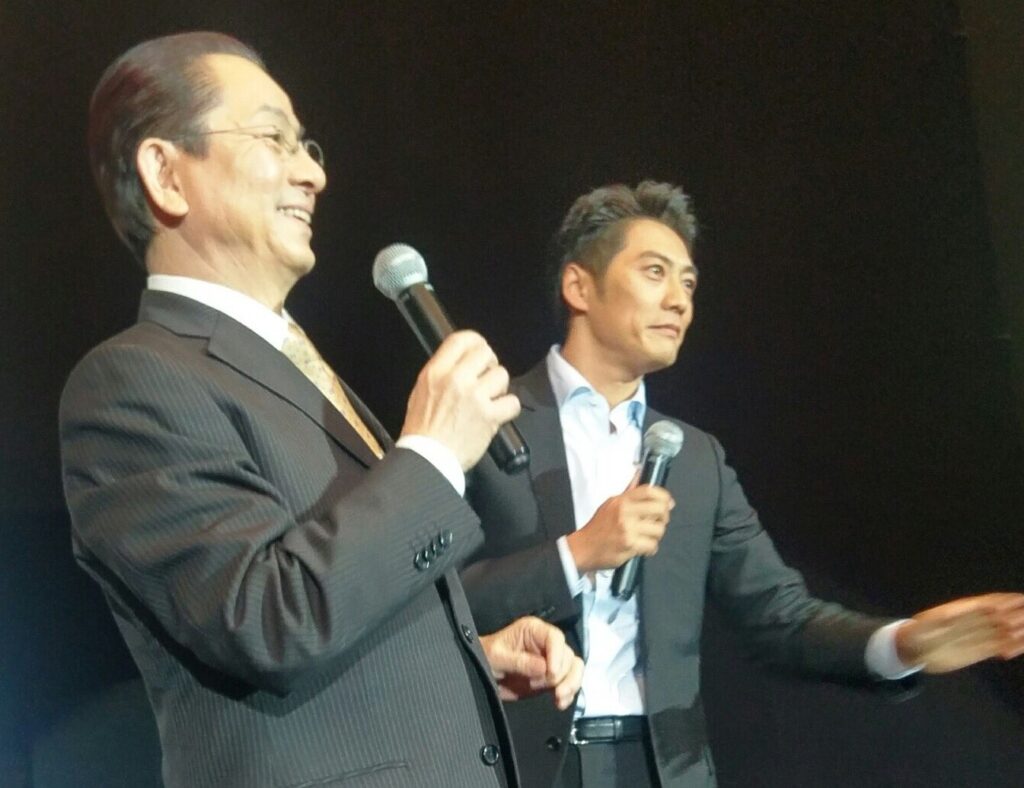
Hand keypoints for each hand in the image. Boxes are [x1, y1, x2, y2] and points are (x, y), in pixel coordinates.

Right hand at [400, 331, 520, 470]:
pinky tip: (498, 414)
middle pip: (485, 352)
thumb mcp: (421, 391)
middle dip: (489, 364)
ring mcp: (475, 397)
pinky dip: (508, 408)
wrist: (427, 458)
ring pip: (502, 375)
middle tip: (486, 378)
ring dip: (499, 387)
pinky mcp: (490, 416)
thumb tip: (461, 363)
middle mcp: (456, 379)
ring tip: (490, 399)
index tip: (479, 351)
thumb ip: (442, 373)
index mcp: (436, 371)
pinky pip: (512, 402)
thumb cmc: (422, 429)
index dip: (475, 341)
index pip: (461, 339)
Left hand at [479, 616, 583, 709]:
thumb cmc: (486, 656)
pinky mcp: (552, 677)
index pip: (555, 638)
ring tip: (559, 698)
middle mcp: (546, 643)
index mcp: (533, 630)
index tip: (552, 673)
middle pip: (568, 654)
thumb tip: (543, 668)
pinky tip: (560, 703)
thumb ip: (519, 661)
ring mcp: (552, 660)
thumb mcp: (497, 656)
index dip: (557, 655)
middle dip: (562, 674)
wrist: (481, 674)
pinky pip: (570, 682)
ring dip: (571, 684)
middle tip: (548, 688)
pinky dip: (569, 693)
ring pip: (574, 668)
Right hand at [566, 483, 674, 572]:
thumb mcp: (611, 505)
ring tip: (647, 537)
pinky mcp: (630, 544)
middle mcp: (625, 512)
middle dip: (664, 517)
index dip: (664, 496)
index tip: (668, 502)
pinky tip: (643, 547)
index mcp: (621, 501)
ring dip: (656, 535)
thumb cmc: (598, 527)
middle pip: (659, 508)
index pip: (649, 491)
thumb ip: (628, 493)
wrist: (584, 547)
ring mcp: (628, 528)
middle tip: (659, 522)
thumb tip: (639, 475)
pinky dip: (650, 548)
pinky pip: (652, 545)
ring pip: (659, 529)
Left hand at [895, 593, 1023, 672]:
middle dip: (1016, 614)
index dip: (1003, 601)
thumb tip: (948, 617)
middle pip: (999, 615)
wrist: (912, 648)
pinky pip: (997, 647)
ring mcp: (975, 636)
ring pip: (1002, 631)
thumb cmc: (914, 634)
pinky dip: (1008, 648)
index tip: (1020, 599)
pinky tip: (1011, 651)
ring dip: (1016, 632)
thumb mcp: (922, 627)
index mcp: (960, 611)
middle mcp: (971, 622)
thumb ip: (935, 623)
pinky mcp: (976, 651)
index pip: (986, 603)